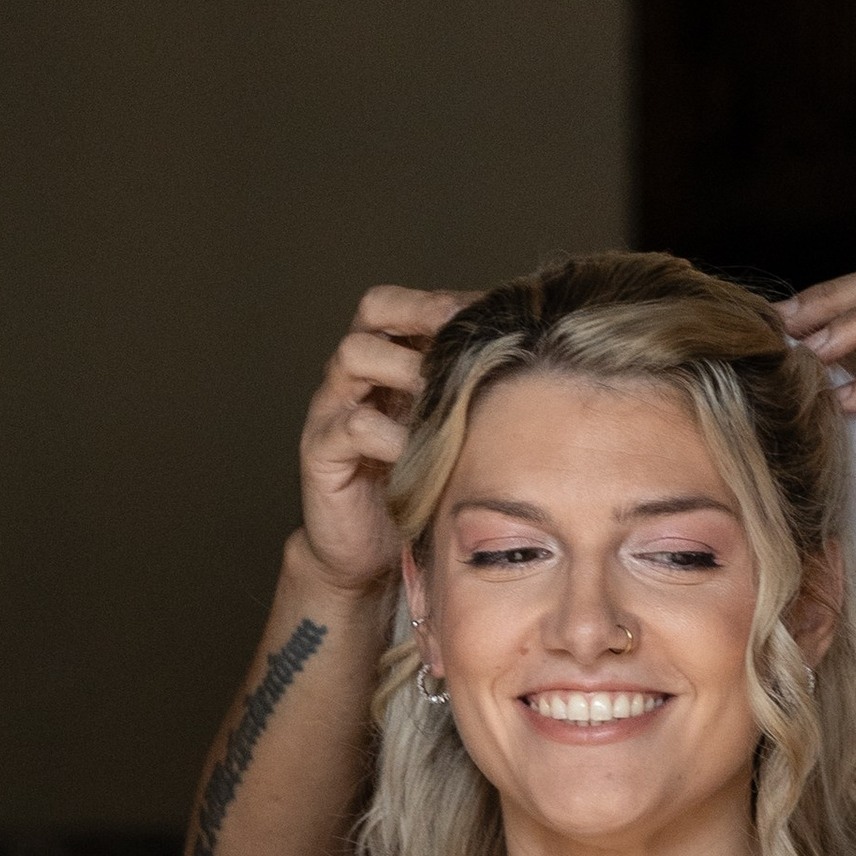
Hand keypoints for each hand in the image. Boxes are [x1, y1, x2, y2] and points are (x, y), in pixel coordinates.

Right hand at [297, 284, 472, 598]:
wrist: (367, 555)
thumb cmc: (417, 488)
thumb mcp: (449, 434)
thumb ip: (468, 395)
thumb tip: (533, 361)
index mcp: (386, 359)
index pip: (403, 304)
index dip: (443, 300)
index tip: (493, 315)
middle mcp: (355, 375)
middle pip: (373, 311)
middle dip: (421, 314)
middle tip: (462, 338)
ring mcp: (332, 409)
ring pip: (355, 356)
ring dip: (406, 368)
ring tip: (443, 395)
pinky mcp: (321, 452)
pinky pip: (353, 427)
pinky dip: (393, 435)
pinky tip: (423, 453)